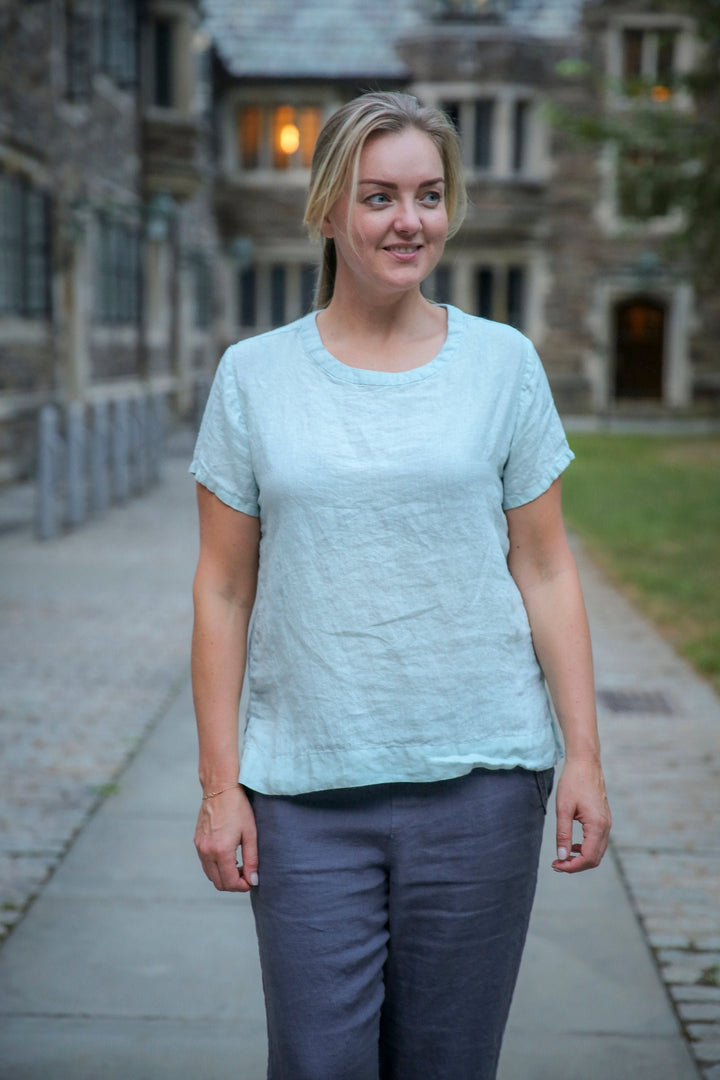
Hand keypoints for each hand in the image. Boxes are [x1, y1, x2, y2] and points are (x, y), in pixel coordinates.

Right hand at [194, 785, 257, 891]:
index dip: (242, 886)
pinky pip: (205, 864)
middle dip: (234, 884)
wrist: (220, 788)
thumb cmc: (238, 808)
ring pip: (211, 875)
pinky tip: (229, 856)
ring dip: (224, 876)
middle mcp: (206, 852)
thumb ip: (252, 859)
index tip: (252, 881)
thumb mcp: (250, 833)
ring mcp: (199, 847)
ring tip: (239, 865)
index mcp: (221, 851)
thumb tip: (253, 880)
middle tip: (247, 874)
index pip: (229, 882)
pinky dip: (216, 867)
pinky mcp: (197, 842)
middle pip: (218, 883)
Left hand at [552, 757, 610, 873]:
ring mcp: (607, 823)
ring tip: (562, 856)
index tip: (556, 865)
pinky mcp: (604, 819)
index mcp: (597, 825)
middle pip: (594, 859)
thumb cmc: (573, 782)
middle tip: (557, 864)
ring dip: (581, 858)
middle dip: (576, 865)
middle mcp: (606, 827)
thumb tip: (562, 856)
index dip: (571, 866)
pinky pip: (598, 842)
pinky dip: (586, 848)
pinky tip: (572, 845)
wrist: (585, 763)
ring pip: (597, 851)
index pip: (588, 858)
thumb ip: (563, 834)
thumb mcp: (563, 808)